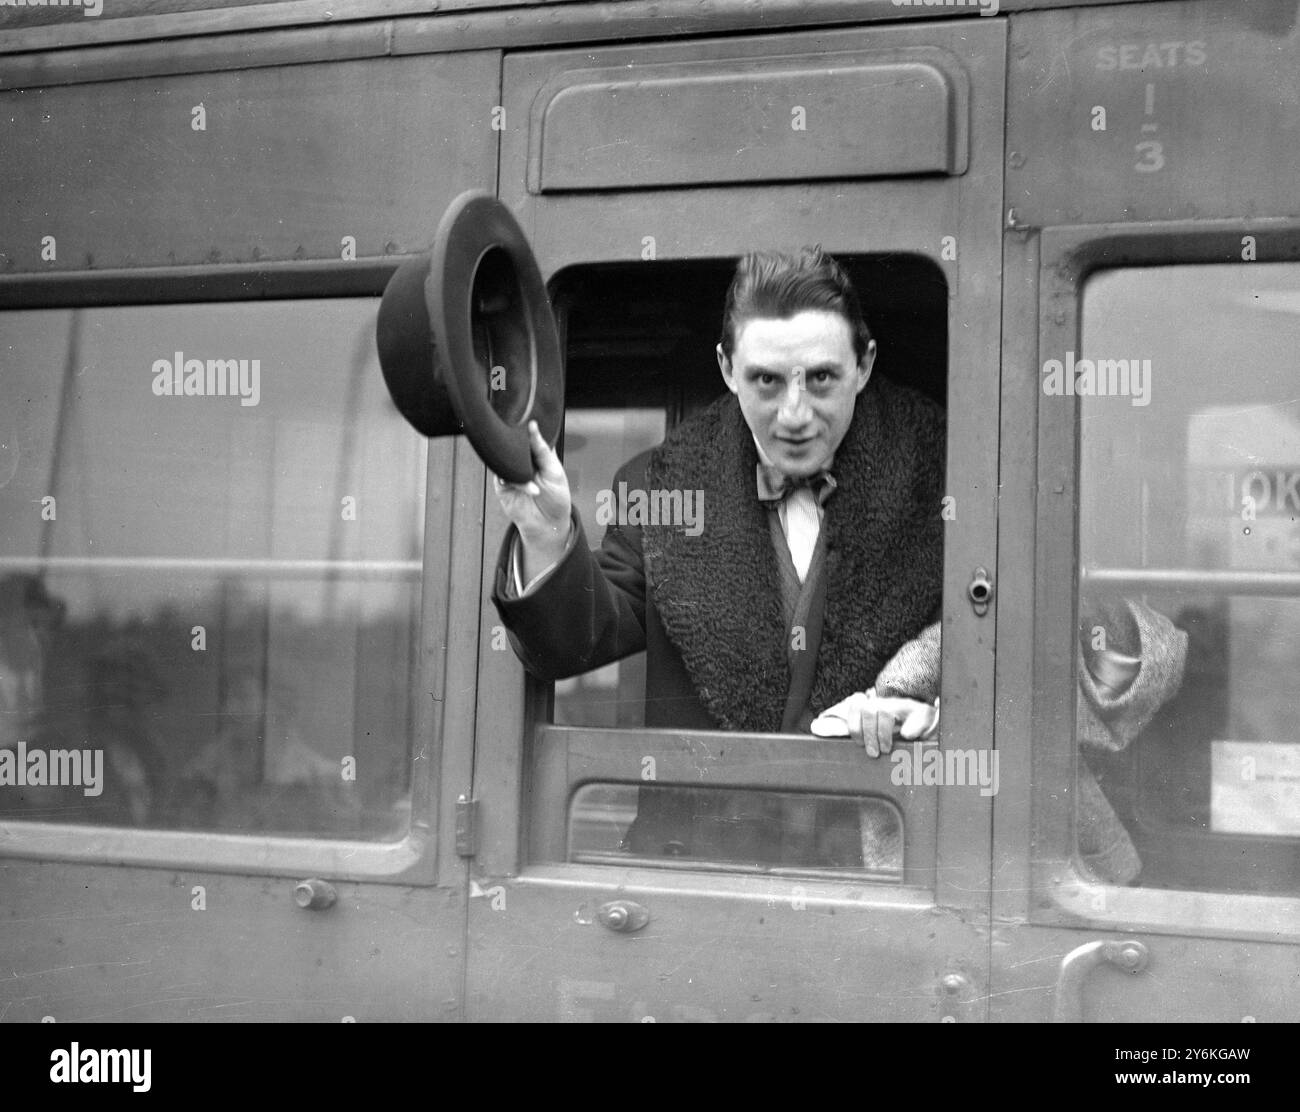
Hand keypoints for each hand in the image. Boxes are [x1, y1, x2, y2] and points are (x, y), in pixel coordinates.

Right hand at [493, 421, 572, 577]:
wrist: (549, 524)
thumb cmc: (556, 497)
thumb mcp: (555, 471)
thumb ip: (543, 450)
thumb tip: (533, 427)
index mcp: (535, 454)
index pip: (527, 435)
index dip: (527, 429)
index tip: (530, 423)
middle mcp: (521, 461)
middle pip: (512, 444)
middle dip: (518, 446)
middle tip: (526, 450)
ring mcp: (510, 472)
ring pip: (505, 459)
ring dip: (519, 467)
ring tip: (534, 481)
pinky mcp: (502, 485)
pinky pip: (502, 476)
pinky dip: (515, 480)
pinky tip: (529, 488)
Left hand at [811, 690, 939, 757]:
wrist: (924, 720)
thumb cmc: (890, 730)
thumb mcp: (866, 729)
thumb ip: (843, 728)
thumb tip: (814, 727)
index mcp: (872, 707)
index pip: (854, 705)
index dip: (853, 726)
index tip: (858, 743)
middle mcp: (887, 703)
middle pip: (867, 709)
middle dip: (867, 733)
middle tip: (873, 752)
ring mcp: (905, 706)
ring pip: (885, 711)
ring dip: (883, 733)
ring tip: (886, 749)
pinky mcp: (924, 713)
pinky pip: (919, 717)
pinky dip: (913, 728)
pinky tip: (908, 736)